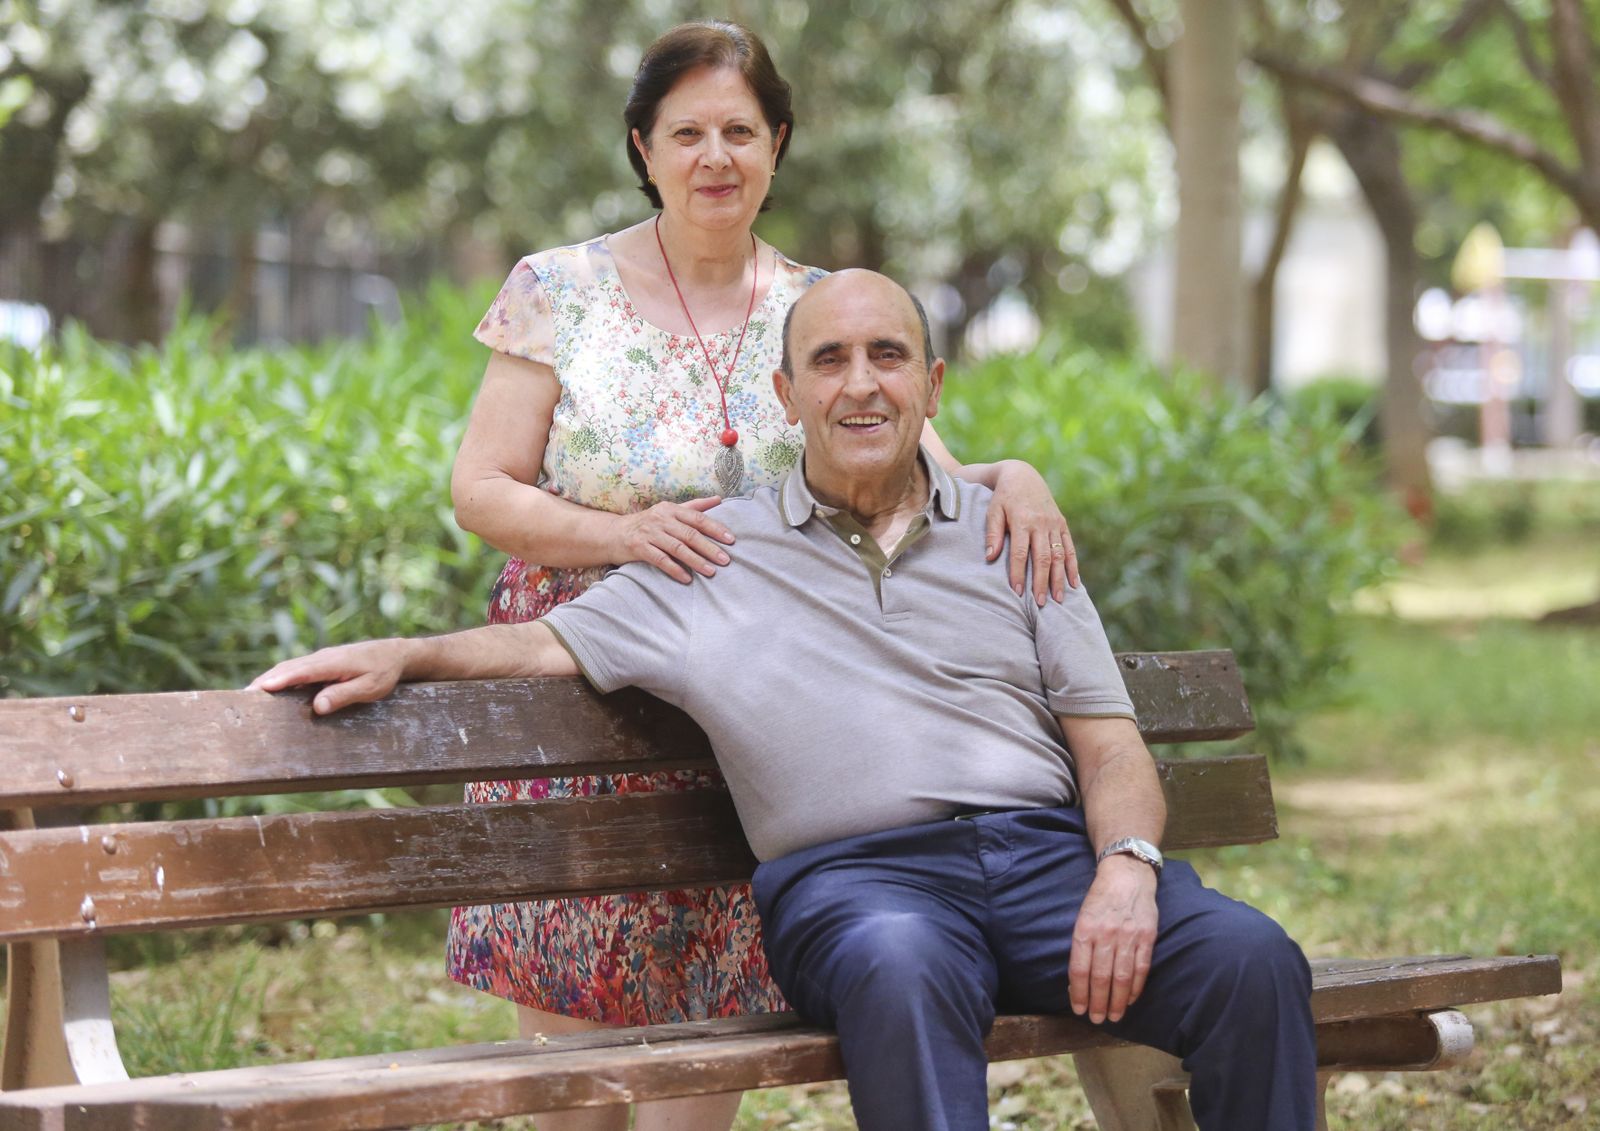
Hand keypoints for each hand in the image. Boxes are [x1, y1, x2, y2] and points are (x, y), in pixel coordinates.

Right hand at [249, 640, 411, 714]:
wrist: (394, 653)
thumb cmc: (384, 672)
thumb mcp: (370, 687)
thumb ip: (344, 695)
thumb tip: (318, 706)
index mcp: (333, 663)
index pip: (301, 672)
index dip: (280, 680)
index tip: (260, 689)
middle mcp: (322, 658)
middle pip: (287, 668)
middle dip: (264, 681)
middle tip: (242, 698)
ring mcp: (319, 659)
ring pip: (288, 667)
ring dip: (268, 679)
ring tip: (248, 696)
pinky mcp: (320, 663)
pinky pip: (295, 669)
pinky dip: (279, 677)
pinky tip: (269, 690)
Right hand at [614, 497, 734, 582]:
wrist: (614, 533)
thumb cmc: (648, 523)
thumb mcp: (669, 511)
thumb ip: (694, 506)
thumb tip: (719, 499)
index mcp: (671, 509)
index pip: (697, 518)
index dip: (715, 528)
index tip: (731, 540)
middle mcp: (661, 519)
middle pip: (690, 534)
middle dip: (709, 548)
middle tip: (726, 560)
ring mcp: (649, 534)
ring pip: (677, 548)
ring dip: (695, 561)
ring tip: (711, 572)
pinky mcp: (639, 548)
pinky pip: (660, 560)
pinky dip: (674, 570)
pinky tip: (686, 579)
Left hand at [985, 461, 1077, 602]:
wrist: (1023, 475)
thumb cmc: (1003, 497)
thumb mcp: (993, 511)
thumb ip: (993, 534)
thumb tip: (990, 558)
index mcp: (1022, 521)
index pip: (1020, 553)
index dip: (1018, 573)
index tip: (1017, 592)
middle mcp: (1041, 524)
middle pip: (1043, 558)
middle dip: (1041, 582)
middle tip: (1039, 603)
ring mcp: (1054, 524)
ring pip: (1059, 555)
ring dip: (1059, 579)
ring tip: (1058, 600)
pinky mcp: (1062, 524)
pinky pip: (1070, 548)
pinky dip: (1073, 566)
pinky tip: (1074, 583)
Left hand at [1069, 855, 1157, 1024]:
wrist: (1126, 874)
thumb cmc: (1100, 898)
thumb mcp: (1082, 916)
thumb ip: (1082, 945)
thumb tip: (1078, 979)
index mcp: (1084, 929)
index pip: (1079, 969)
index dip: (1079, 993)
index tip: (1079, 1009)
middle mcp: (1105, 934)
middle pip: (1100, 977)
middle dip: (1098, 1003)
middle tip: (1096, 1020)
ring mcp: (1128, 936)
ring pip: (1121, 977)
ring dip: (1117, 1001)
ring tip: (1113, 1017)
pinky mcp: (1147, 937)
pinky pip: (1141, 968)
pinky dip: (1135, 988)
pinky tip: (1129, 999)